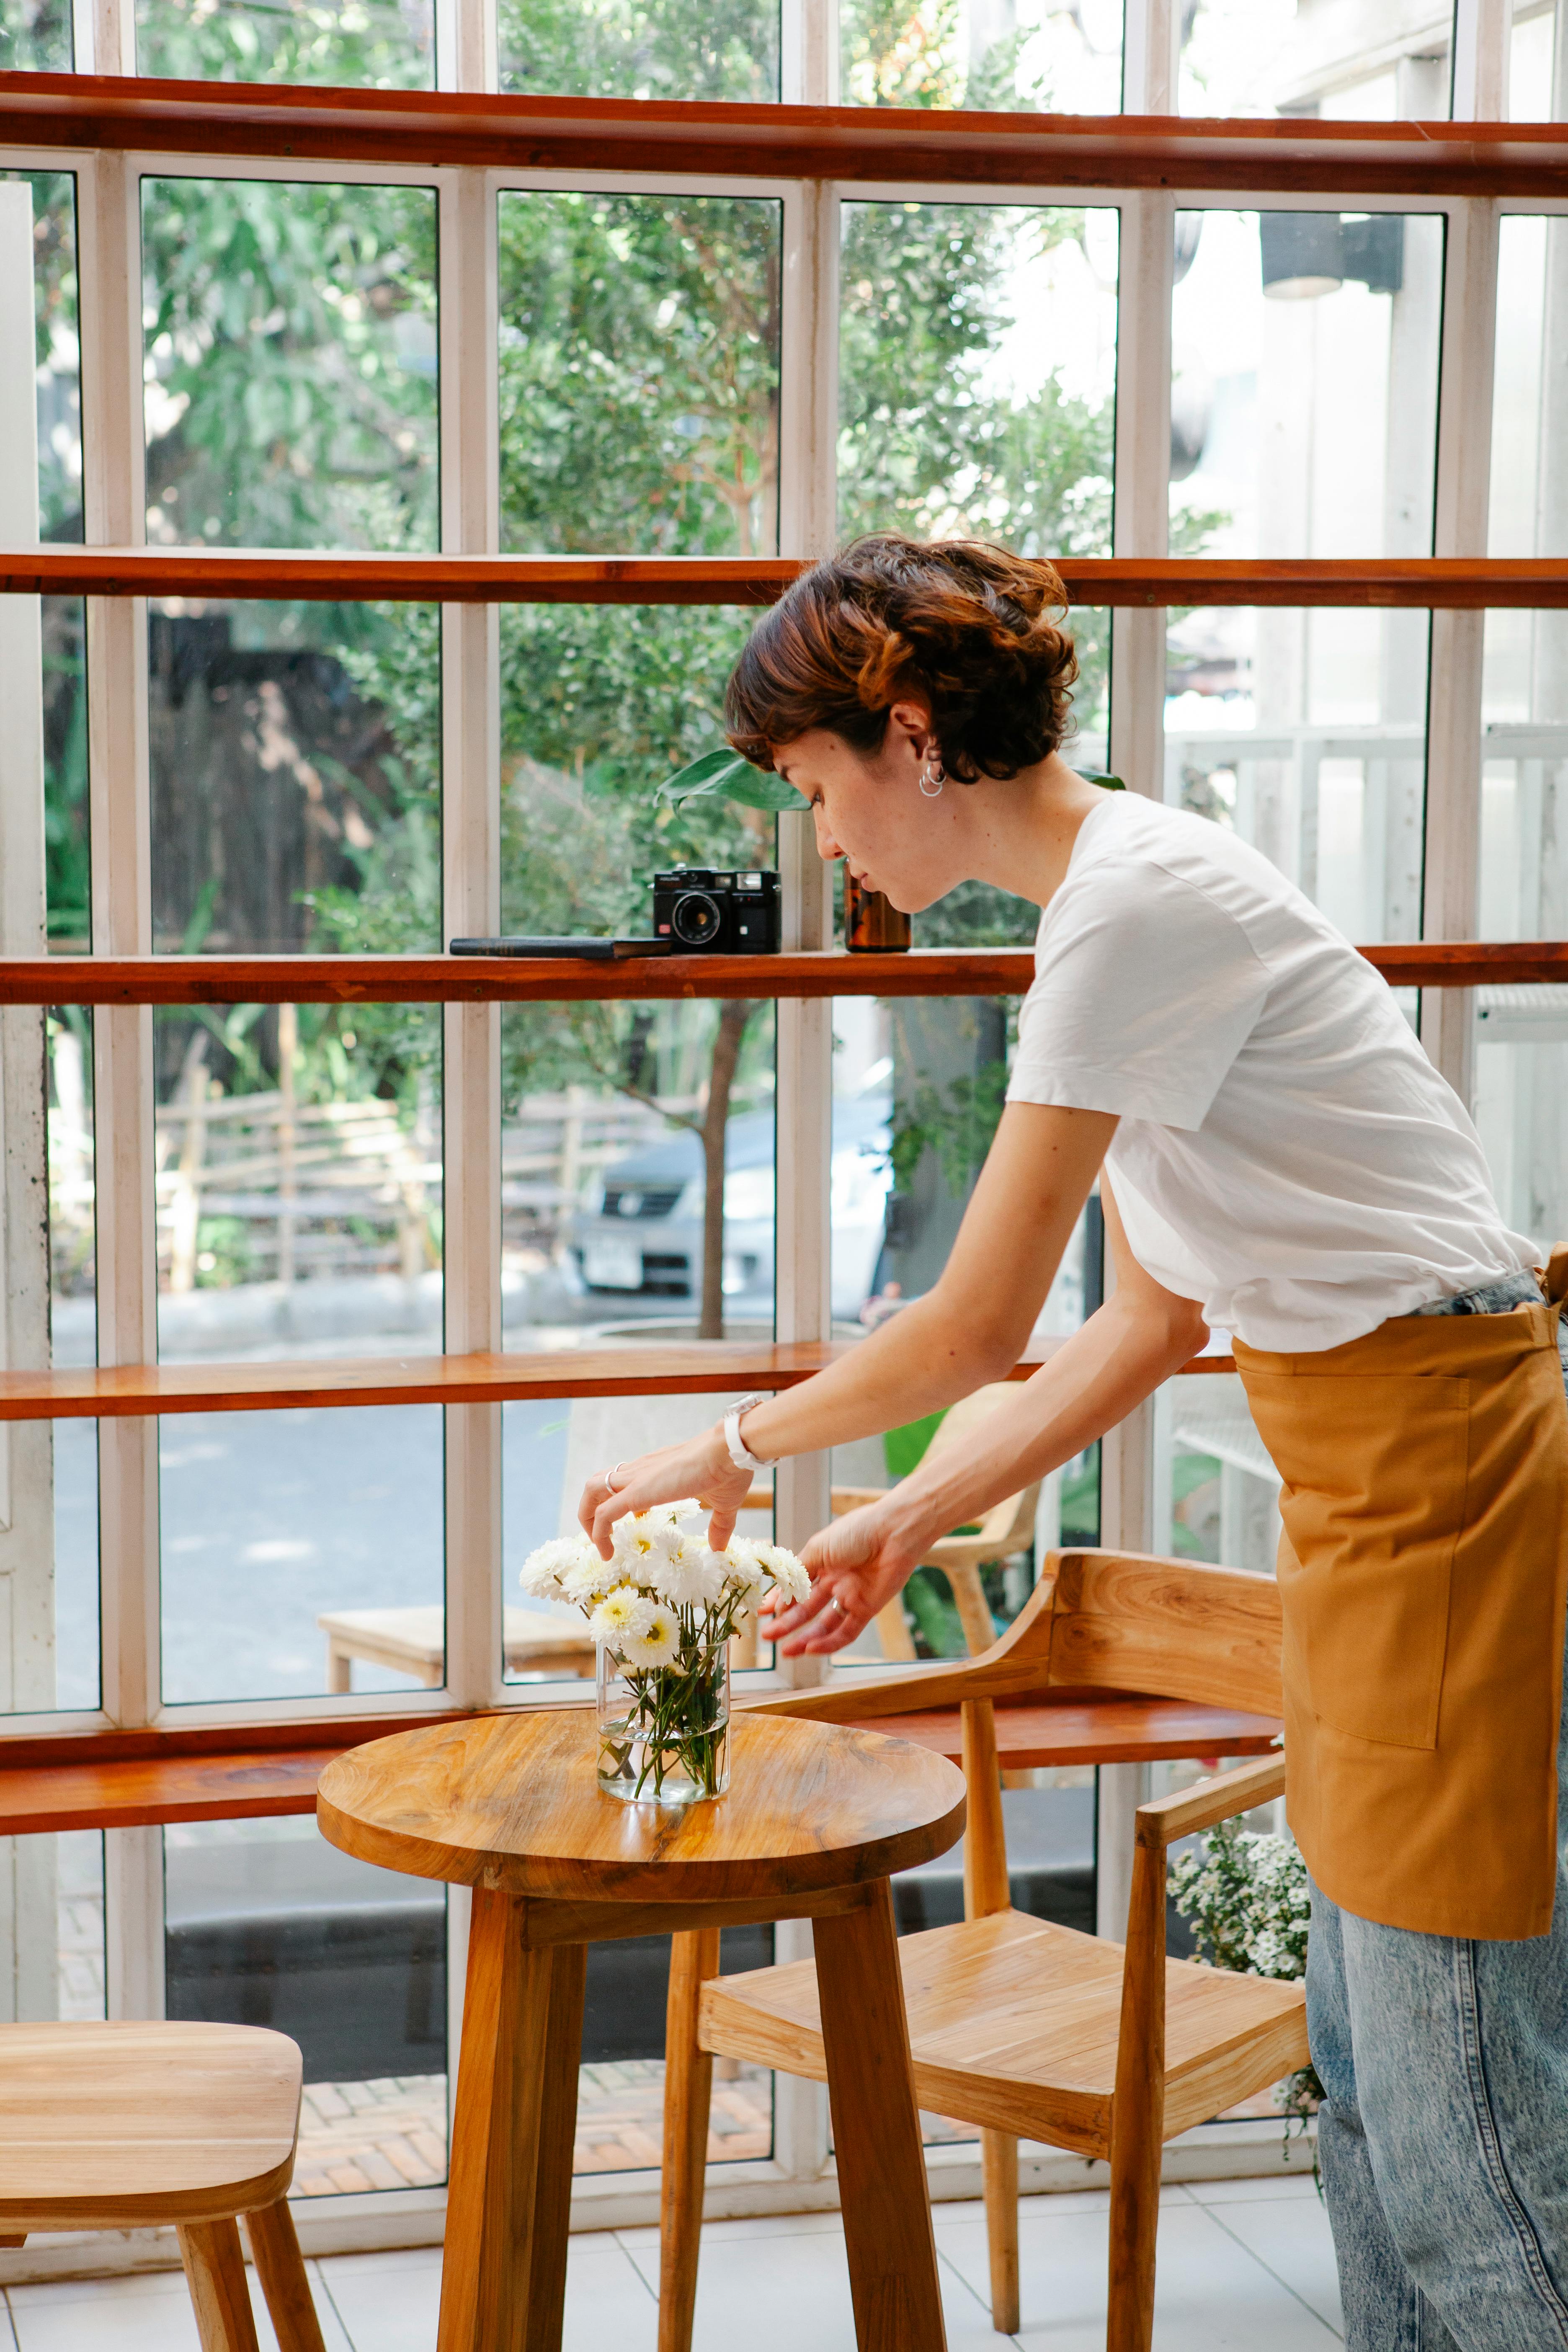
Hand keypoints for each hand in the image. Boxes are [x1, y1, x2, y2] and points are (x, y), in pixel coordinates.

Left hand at [579, 1426, 752, 1557]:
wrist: (729, 1452)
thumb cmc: (729, 1470)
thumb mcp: (723, 1503)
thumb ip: (719, 1525)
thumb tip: (719, 1548)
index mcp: (657, 1469)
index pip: (625, 1478)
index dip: (622, 1499)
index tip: (635, 1520)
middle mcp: (641, 1470)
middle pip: (599, 1481)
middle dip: (592, 1508)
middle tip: (605, 1536)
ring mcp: (637, 1479)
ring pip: (592, 1490)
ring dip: (588, 1517)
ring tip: (600, 1544)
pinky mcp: (637, 1492)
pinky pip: (604, 1513)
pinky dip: (598, 1533)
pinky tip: (608, 1552)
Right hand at [760, 1500, 925, 1656]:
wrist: (894, 1532)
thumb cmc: (857, 1531)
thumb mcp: (819, 1547)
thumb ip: (799, 1570)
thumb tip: (779, 1591)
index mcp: (823, 1562)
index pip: (797, 1587)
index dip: (779, 1600)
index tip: (762, 1612)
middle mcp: (835, 1581)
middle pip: (807, 1609)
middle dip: (786, 1623)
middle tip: (767, 1636)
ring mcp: (851, 1596)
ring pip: (824, 1624)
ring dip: (805, 1638)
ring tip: (785, 1650)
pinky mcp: (868, 1609)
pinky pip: (846, 1631)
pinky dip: (829, 1642)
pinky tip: (811, 1649)